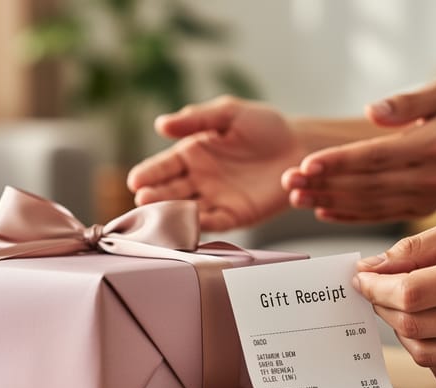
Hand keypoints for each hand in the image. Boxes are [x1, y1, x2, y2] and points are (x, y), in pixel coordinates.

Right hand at [127, 96, 305, 231]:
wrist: (300, 146)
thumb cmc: (265, 126)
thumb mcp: (229, 113)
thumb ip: (196, 118)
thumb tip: (160, 124)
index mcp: (193, 153)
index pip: (164, 166)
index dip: (149, 173)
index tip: (135, 180)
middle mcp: (199, 179)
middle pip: (170, 191)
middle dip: (155, 197)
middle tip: (143, 199)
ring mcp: (216, 199)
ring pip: (187, 209)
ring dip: (172, 214)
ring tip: (159, 215)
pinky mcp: (235, 215)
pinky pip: (214, 222)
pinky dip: (201, 225)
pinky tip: (189, 224)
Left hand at [282, 82, 435, 221]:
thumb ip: (408, 102)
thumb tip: (370, 111)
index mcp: (433, 146)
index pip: (377, 156)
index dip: (339, 161)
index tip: (306, 163)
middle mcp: (429, 177)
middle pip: (366, 184)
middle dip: (323, 184)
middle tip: (288, 181)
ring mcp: (425, 199)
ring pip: (369, 204)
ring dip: (329, 200)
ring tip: (296, 196)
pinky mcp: (420, 211)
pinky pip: (378, 216)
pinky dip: (349, 216)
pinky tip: (322, 211)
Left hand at [351, 210, 435, 382]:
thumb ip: (417, 247)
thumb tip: (372, 267)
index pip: (412, 293)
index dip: (376, 287)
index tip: (362, 278)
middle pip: (414, 325)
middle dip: (383, 307)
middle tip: (378, 290)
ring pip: (426, 354)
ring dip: (402, 330)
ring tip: (404, 306)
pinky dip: (428, 351)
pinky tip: (431, 326)